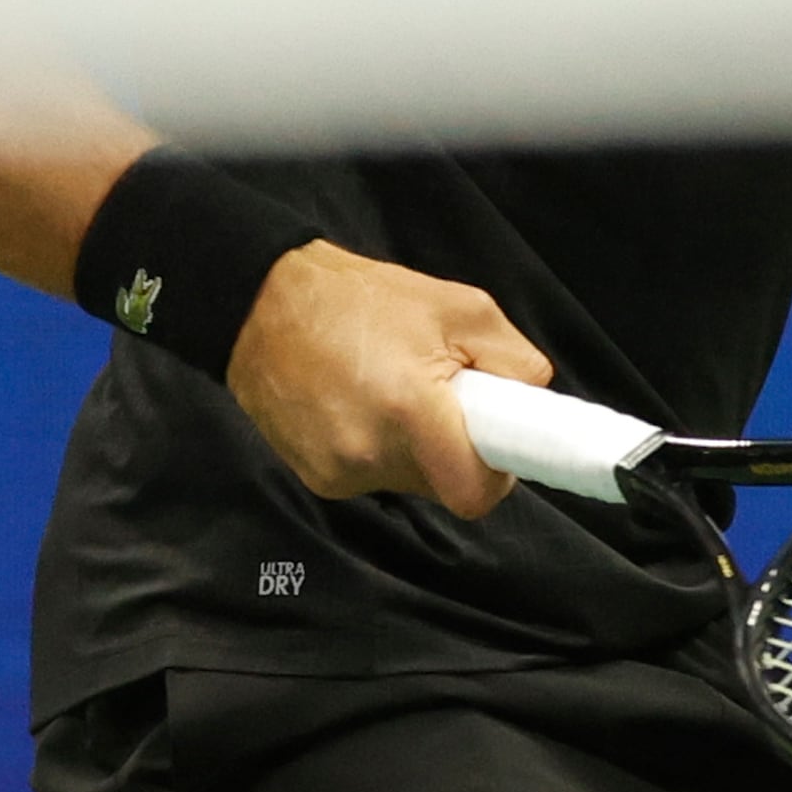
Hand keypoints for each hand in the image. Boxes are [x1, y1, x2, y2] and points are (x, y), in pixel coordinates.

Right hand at [225, 242, 554, 517]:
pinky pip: (370, 476)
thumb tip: (531, 397)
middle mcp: (370, 453)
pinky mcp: (315, 479)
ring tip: (388, 390)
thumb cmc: (356, 299)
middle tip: (438, 396)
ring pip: (407, 481)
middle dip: (453, 448)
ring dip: (413, 448)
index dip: (496, 476)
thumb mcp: (455, 305)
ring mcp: (337, 472)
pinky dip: (376, 449)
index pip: (474, 493)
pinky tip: (355, 404)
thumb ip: (512, 355)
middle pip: (443, 485)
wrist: (259, 304)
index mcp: (410, 408)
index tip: (496, 446)